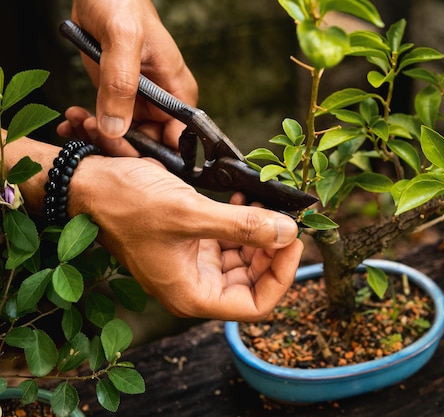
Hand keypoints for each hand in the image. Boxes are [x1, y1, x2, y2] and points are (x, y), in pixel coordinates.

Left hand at [61, 0, 197, 153]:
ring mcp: (141, 103)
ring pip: (127, 138)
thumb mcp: (123, 40)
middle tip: (92, 131)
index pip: (178, 139)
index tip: (122, 147)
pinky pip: (109, 126)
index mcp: (178, 92)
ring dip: (100, 137)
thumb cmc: (122, 5)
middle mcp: (163, 103)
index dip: (154, 152)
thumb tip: (116, 128)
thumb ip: (121, 84)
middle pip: (151, 144)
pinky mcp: (119, 100)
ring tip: (78, 121)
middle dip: (120, 145)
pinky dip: (91, 127)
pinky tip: (73, 119)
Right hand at [71, 156, 302, 319]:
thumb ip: (242, 226)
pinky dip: (242, 223)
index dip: (282, 276)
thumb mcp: (189, 214)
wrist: (88, 185)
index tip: (294, 241)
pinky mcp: (191, 243)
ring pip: (244, 259)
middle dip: (273, 250)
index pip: (256, 305)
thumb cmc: (127, 205)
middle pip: (254, 281)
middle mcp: (195, 285)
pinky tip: (244, 198)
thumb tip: (288, 232)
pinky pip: (228, 240)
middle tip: (286, 217)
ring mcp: (193, 264)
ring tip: (264, 202)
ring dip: (260, 232)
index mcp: (192, 295)